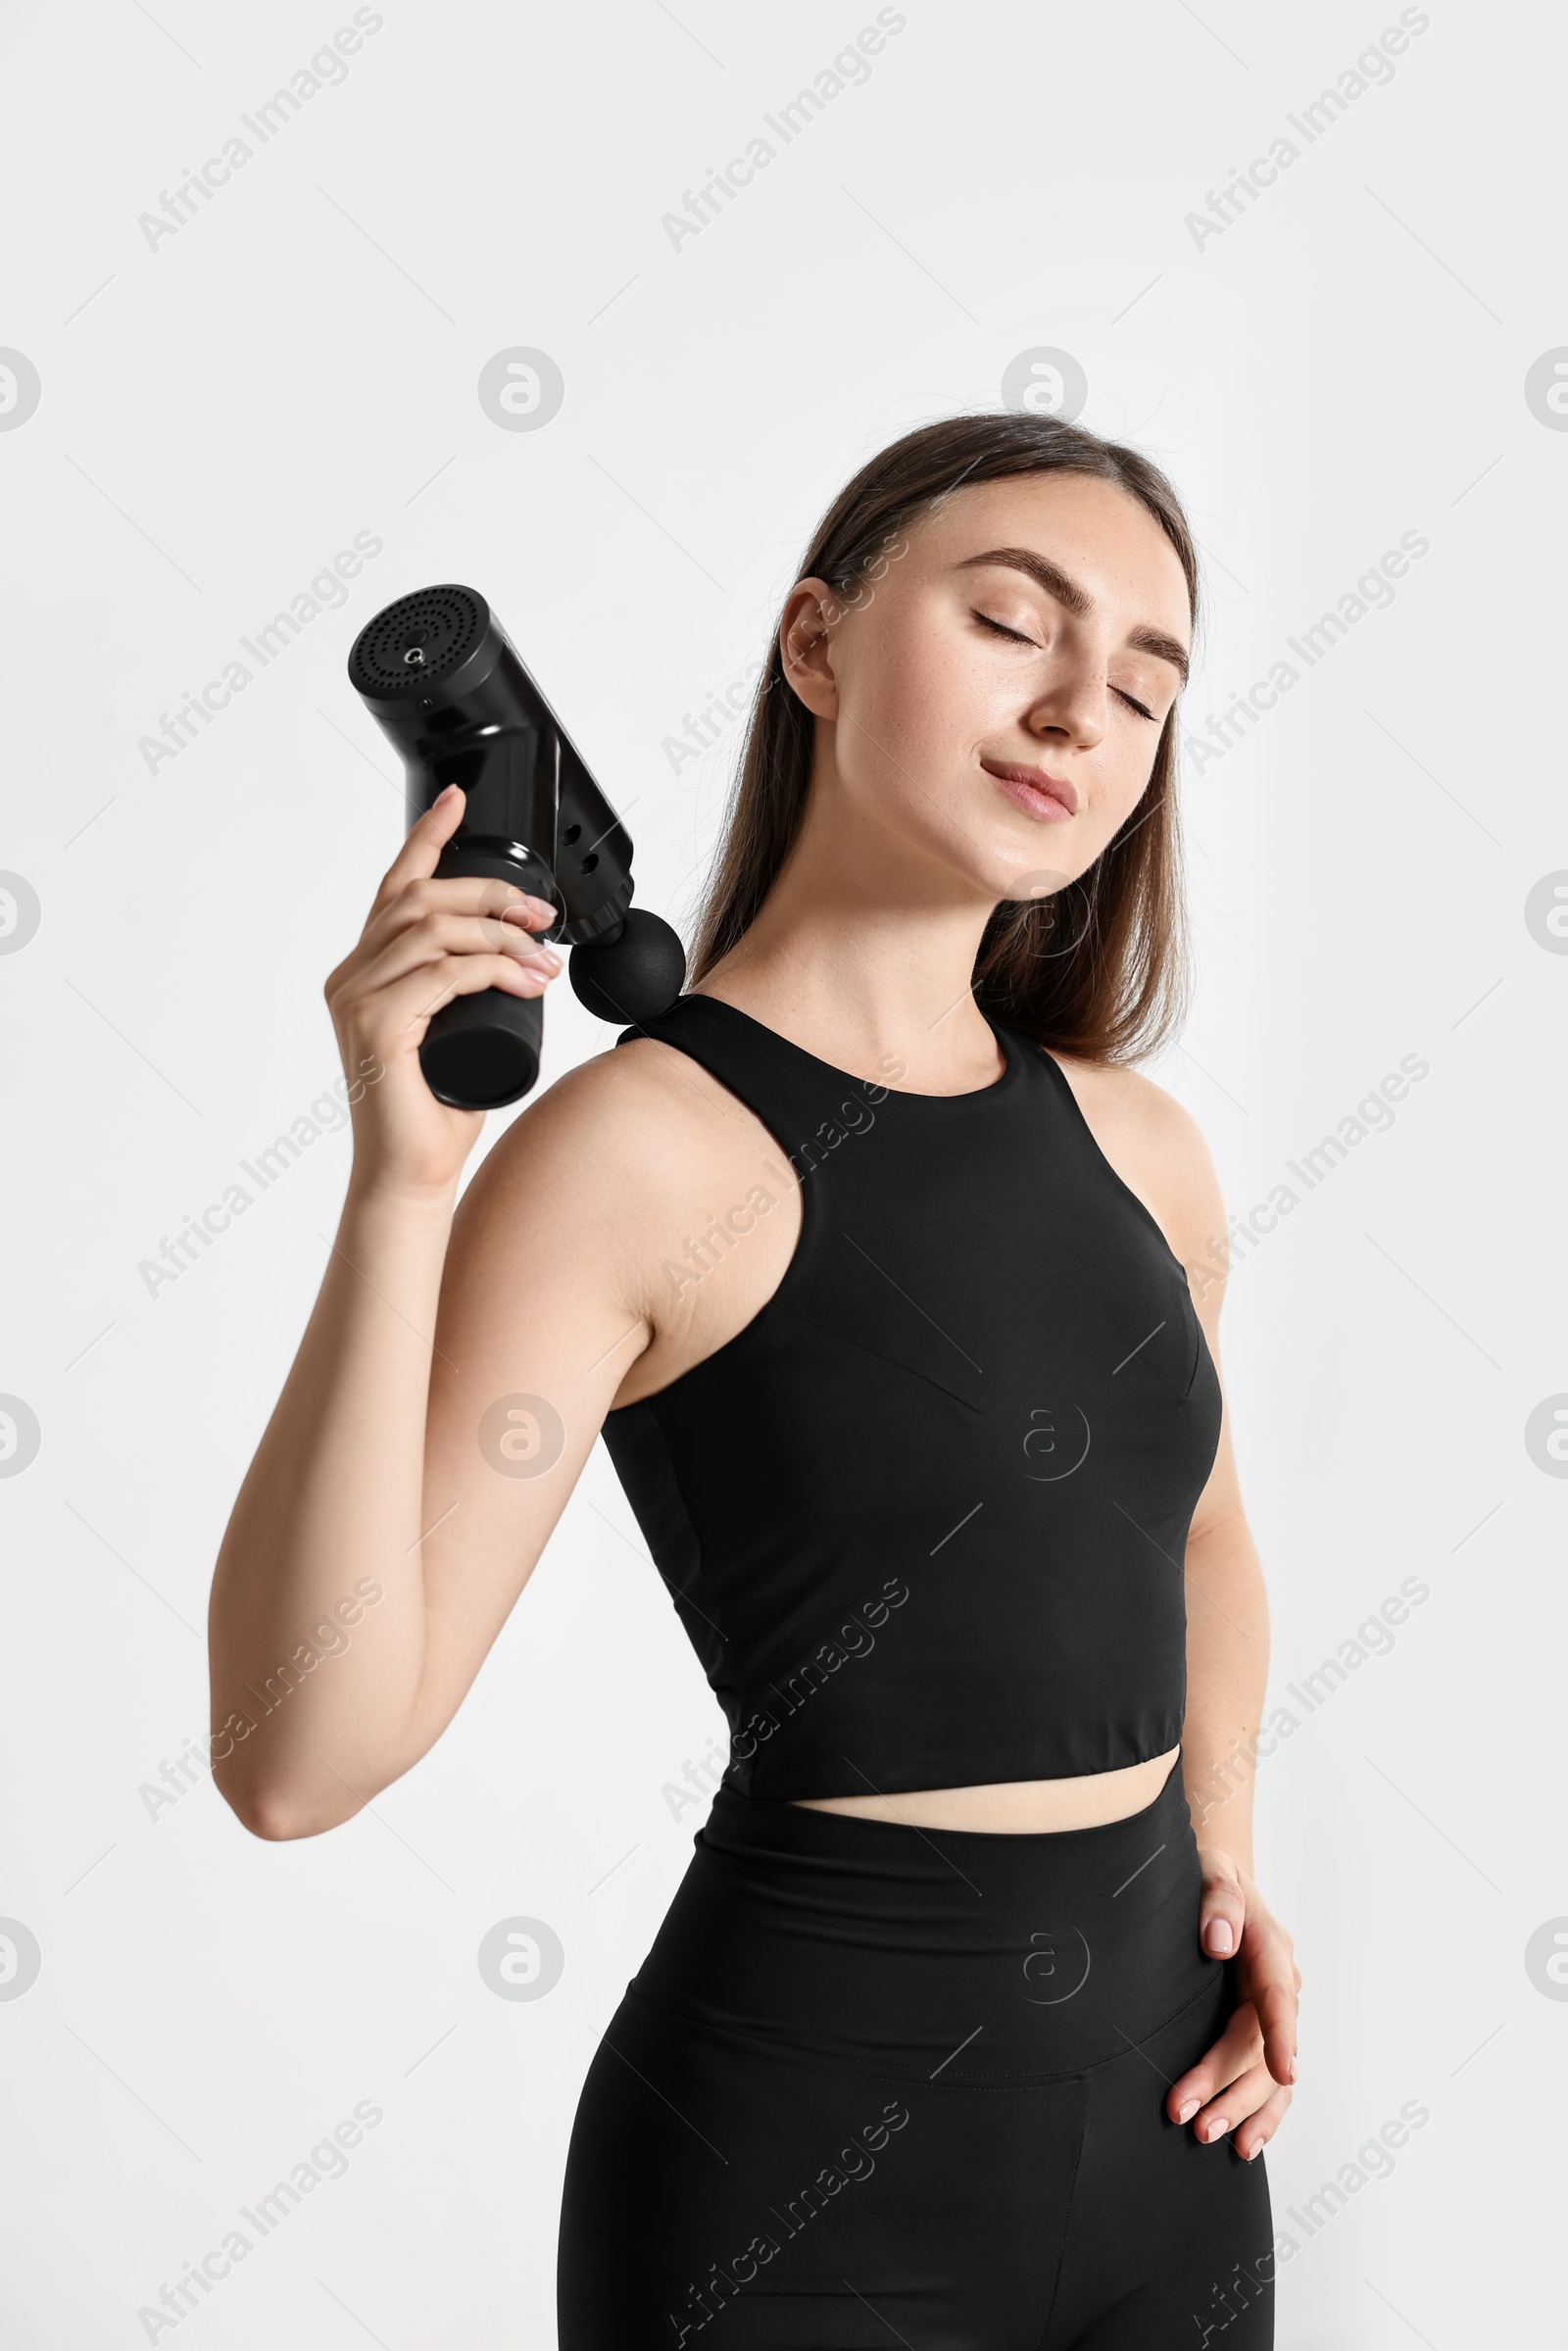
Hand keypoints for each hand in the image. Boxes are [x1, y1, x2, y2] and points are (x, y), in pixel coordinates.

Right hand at [323, 783, 563, 1197]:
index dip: (425, 838)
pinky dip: (490, 968)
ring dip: (499, 934)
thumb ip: (471, 995)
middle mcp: (351, 977)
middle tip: (541, 915)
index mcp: (365, 973)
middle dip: (490, 893)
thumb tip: (523, 963)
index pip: (394, 889)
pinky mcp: (374, 1025)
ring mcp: (356, 1000)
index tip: (456, 801)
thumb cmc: (435, 1114)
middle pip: (420, 899)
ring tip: (543, 958)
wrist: (410, 1174)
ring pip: (433, 930)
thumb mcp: (461, 1033)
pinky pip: (440, 974)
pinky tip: (523, 978)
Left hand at [1166, 1847, 1299, 2161]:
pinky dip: (1261, 2114)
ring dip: (1243, 2109)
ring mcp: (1273, 2015)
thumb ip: (1218, 1900)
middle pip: (1260, 2045)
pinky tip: (1245, 2143)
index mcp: (1270, 1949)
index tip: (1284, 2071)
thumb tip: (1220, 1940)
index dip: (1281, 2034)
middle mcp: (1279, 1987)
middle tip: (1189, 2115)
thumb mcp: (1212, 1871)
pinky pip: (1269, 2083)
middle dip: (1227, 2084)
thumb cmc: (1211, 1878)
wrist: (1217, 1886)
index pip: (1277, 1996)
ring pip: (1268, 2075)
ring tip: (1210, 2137)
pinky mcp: (1261, 2034)